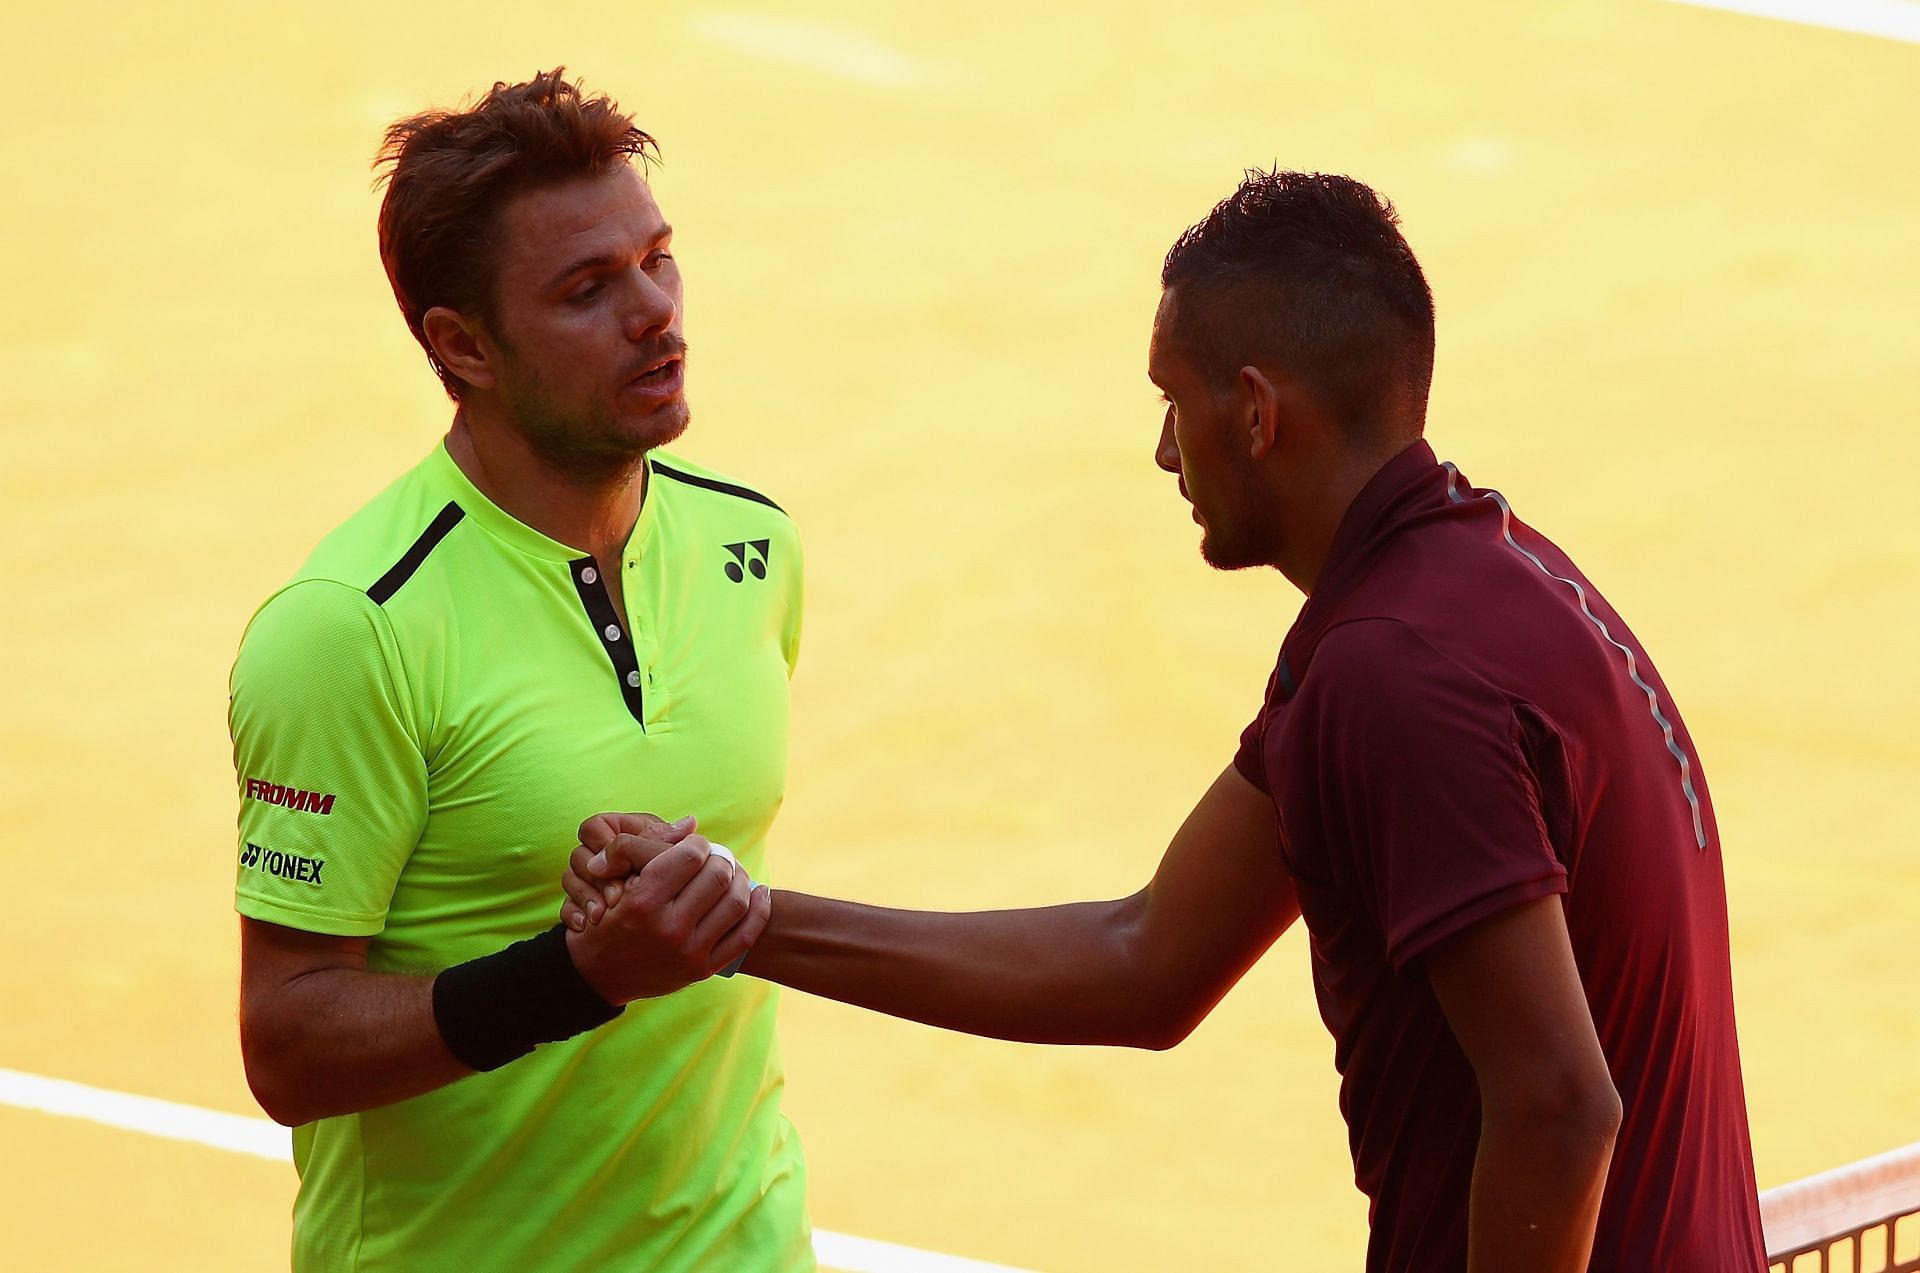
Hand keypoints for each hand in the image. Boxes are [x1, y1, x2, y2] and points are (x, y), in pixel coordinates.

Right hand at [560, 825, 768, 1003]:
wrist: (600, 975)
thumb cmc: (608, 917)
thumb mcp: (610, 880)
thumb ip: (641, 846)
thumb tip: (690, 822)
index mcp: (643, 902)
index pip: (691, 855)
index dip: (698, 844)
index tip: (693, 847)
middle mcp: (668, 929)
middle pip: (718, 875)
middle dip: (720, 859)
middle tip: (714, 858)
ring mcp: (688, 953)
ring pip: (736, 901)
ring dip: (740, 879)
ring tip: (732, 872)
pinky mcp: (703, 969)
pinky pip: (745, 935)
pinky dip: (758, 909)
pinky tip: (758, 892)